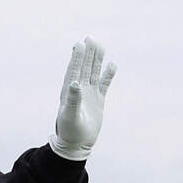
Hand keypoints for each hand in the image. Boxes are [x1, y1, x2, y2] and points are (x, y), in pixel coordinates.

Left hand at [49, 36, 116, 160]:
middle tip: (90, 37)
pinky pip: (104, 85)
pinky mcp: (98, 101)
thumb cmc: (69, 131)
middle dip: (87, 54)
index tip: (79, 44)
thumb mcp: (70, 116)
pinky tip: (112, 65)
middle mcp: (79, 90)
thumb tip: (75, 82)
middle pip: (85, 68)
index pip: (74, 70)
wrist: (77, 145)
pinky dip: (108, 75)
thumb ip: (73, 99)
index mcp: (69, 92)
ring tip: (100, 45)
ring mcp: (89, 95)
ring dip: (97, 60)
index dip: (76, 57)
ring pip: (94, 73)